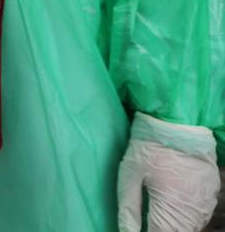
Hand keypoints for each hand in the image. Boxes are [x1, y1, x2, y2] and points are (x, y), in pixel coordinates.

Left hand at [117, 112, 219, 231]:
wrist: (179, 121)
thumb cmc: (149, 146)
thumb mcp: (129, 174)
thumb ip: (128, 208)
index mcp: (170, 206)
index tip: (137, 229)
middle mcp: (193, 209)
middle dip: (161, 228)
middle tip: (147, 219)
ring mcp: (206, 201)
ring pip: (190, 226)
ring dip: (174, 224)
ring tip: (157, 213)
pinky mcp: (213, 191)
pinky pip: (200, 213)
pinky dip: (186, 214)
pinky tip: (172, 204)